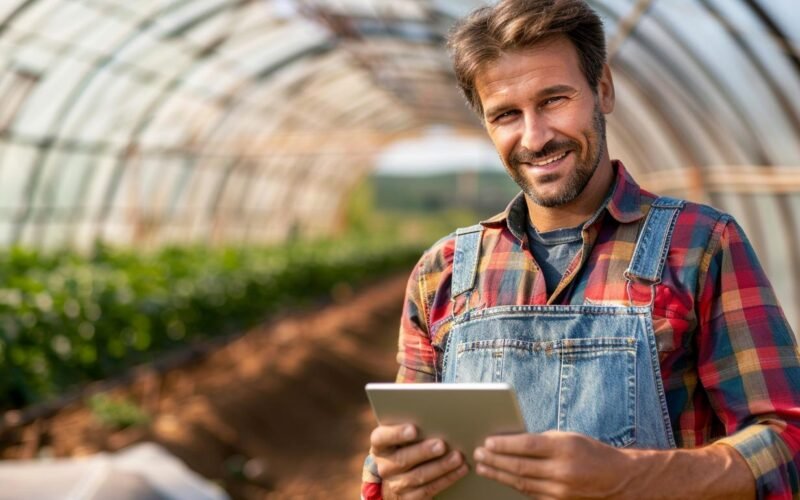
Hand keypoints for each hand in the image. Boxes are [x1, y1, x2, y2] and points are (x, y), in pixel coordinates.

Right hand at [370, 423, 468, 498]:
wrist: (399, 476)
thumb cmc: (407, 444)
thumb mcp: (403, 434)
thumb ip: (414, 423)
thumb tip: (435, 410)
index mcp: (380, 445)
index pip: (381, 438)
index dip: (396, 434)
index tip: (413, 429)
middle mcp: (384, 466)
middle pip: (402, 460)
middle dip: (424, 452)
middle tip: (442, 444)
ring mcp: (395, 484)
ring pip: (418, 477)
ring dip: (441, 467)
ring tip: (458, 457)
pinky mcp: (409, 498)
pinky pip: (429, 490)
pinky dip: (447, 479)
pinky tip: (461, 469)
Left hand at [473, 431, 638, 498]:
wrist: (620, 481)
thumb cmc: (592, 453)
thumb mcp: (570, 438)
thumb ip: (543, 440)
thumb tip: (511, 442)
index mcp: (565, 448)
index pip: (527, 446)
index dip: (504, 444)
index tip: (487, 442)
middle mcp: (563, 471)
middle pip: (520, 466)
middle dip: (495, 460)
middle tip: (478, 454)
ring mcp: (561, 491)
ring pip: (522, 483)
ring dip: (499, 474)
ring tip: (483, 467)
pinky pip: (531, 494)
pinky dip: (514, 486)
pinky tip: (502, 479)